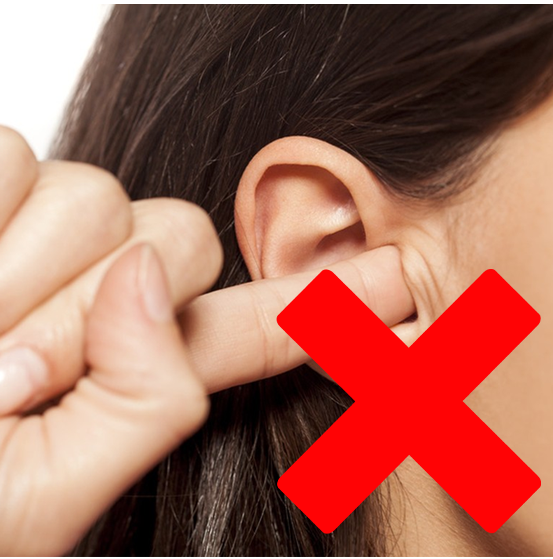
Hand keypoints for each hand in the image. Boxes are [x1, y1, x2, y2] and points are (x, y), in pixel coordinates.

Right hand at [0, 126, 414, 554]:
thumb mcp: (44, 495)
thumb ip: (140, 403)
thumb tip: (158, 286)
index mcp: (132, 370)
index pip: (254, 328)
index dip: (327, 311)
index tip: (394, 288)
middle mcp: (99, 292)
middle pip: (167, 236)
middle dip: (92, 300)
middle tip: (8, 372)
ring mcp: (43, 236)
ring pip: (92, 193)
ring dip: (20, 277)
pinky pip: (8, 156)